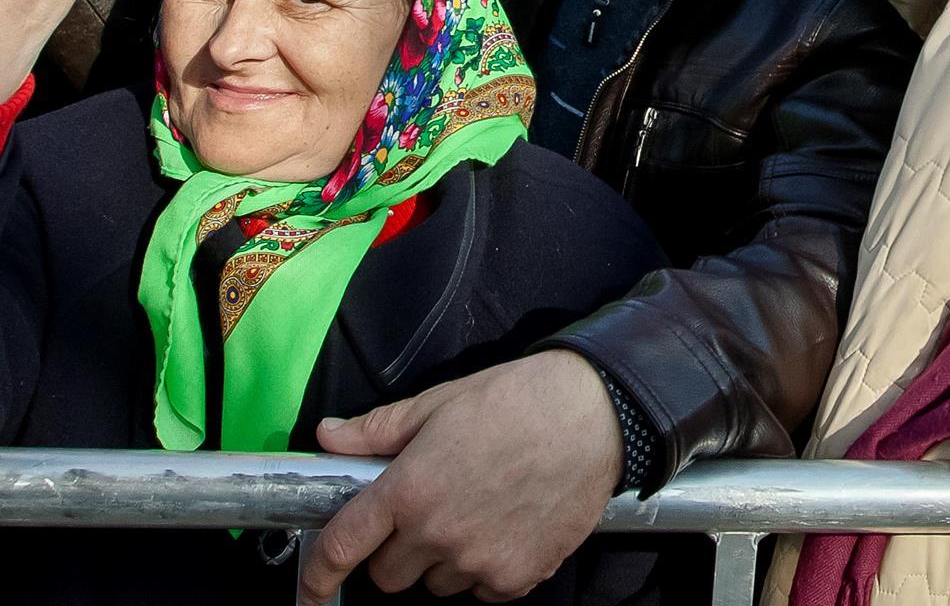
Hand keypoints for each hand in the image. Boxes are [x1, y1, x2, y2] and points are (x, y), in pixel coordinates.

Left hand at [302, 351, 622, 604]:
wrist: (599, 414)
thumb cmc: (519, 400)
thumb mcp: (441, 402)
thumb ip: (378, 429)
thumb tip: (327, 435)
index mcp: (409, 489)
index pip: (342, 547)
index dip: (318, 574)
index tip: (311, 588)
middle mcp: (437, 533)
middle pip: (388, 576)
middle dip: (399, 551)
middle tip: (431, 514)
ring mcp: (478, 560)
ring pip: (436, 585)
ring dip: (445, 561)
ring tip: (480, 514)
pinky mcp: (515, 576)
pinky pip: (481, 591)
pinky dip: (487, 570)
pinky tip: (508, 528)